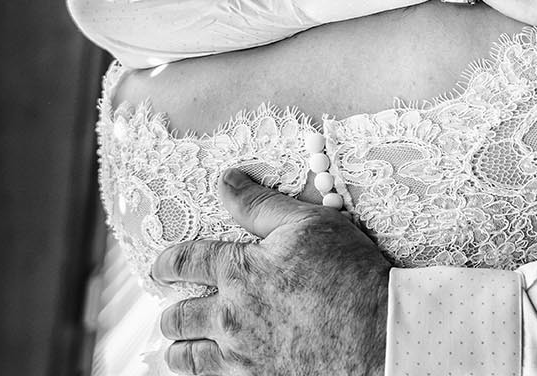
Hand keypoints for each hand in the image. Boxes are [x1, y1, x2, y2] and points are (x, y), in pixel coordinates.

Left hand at [152, 170, 390, 375]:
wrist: (376, 332)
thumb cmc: (347, 272)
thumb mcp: (307, 223)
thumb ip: (260, 205)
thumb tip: (226, 181)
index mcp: (237, 271)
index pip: (185, 263)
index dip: (167, 263)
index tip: (160, 267)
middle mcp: (229, 317)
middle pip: (177, 318)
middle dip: (171, 313)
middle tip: (172, 312)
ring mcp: (241, 356)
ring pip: (187, 358)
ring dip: (180, 349)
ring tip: (182, 346)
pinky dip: (209, 373)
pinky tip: (217, 368)